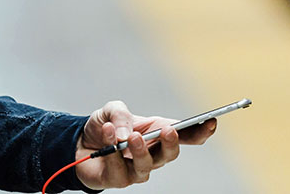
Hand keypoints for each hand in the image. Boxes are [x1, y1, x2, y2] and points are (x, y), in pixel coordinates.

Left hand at [72, 100, 217, 188]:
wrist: (78, 144)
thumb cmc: (104, 126)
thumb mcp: (112, 109)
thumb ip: (121, 114)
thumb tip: (126, 133)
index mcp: (158, 133)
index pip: (186, 135)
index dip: (200, 131)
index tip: (211, 122)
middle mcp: (153, 154)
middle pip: (171, 154)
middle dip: (172, 143)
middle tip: (168, 131)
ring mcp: (138, 169)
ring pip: (147, 165)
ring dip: (140, 150)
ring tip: (130, 137)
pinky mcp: (120, 179)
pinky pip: (120, 169)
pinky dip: (112, 150)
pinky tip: (108, 135)